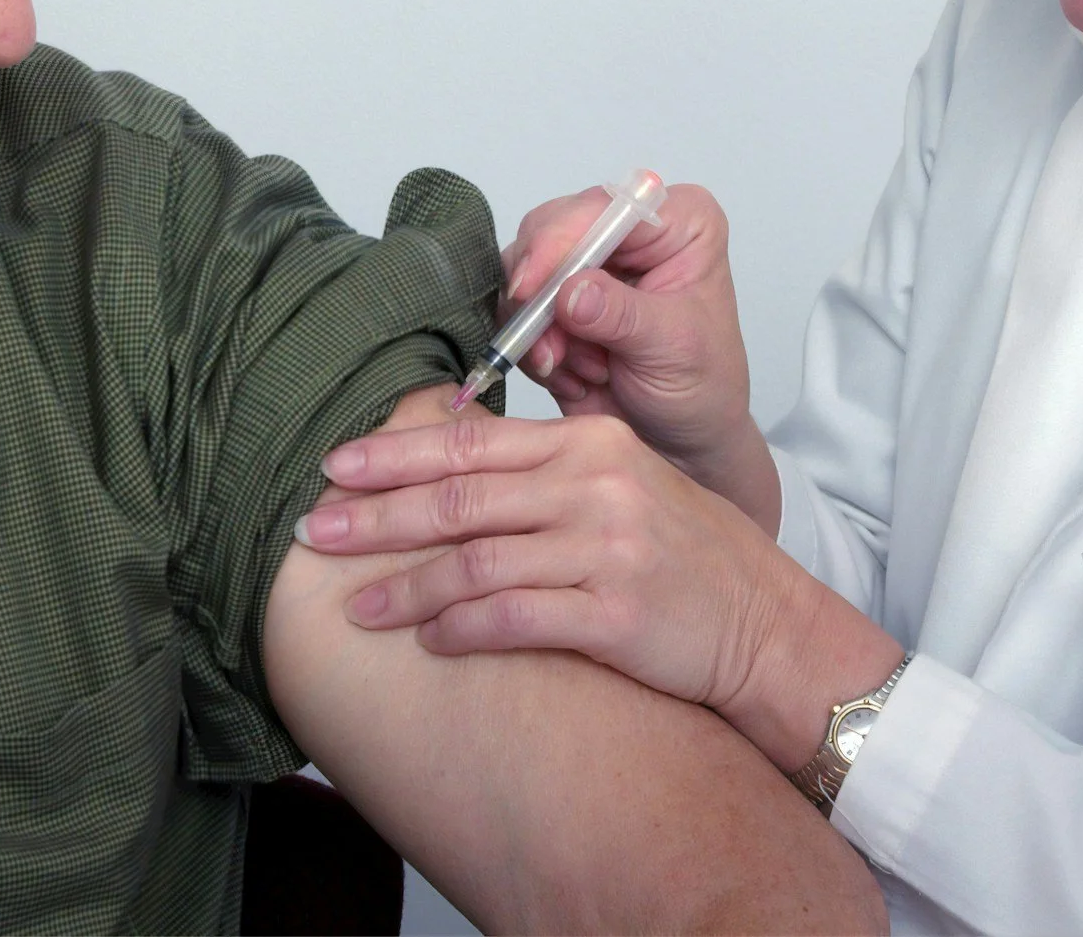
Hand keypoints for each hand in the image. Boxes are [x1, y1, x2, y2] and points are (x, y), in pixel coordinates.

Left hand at [297, 413, 902, 770]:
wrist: (766, 623)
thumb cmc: (688, 556)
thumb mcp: (622, 484)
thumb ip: (546, 469)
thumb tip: (451, 460)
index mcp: (590, 443)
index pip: (472, 441)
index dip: (396, 454)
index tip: (336, 466)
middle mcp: (595, 486)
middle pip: (460, 497)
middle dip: (377, 516)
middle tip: (316, 531)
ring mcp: (607, 549)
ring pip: (476, 561)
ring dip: (407, 587)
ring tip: (359, 607)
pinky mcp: (617, 614)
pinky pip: (516, 618)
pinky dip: (462, 629)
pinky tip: (428, 641)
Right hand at [504, 183, 776, 529]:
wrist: (681, 442)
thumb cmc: (702, 388)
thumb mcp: (674, 348)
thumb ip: (622, 316)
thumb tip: (571, 292)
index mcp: (677, 222)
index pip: (606, 206)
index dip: (562, 240)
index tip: (532, 286)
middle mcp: (627, 231)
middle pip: (551, 228)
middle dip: (542, 293)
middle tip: (549, 346)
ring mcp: (586, 264)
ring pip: (523, 269)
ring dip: (538, 328)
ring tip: (577, 369)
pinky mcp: (553, 299)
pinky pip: (514, 310)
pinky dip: (533, 348)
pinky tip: (572, 375)